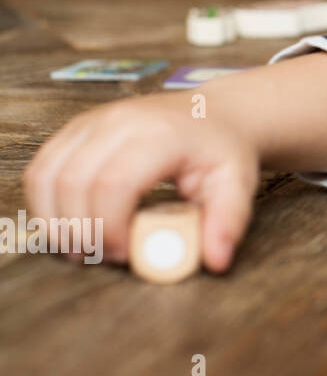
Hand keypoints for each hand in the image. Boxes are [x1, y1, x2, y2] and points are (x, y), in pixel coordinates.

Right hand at [22, 92, 259, 272]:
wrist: (213, 114)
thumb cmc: (222, 150)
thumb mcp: (238, 184)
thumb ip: (228, 222)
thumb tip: (216, 261)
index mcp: (159, 135)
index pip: (112, 185)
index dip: (109, 229)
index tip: (126, 255)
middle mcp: (118, 121)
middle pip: (72, 183)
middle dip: (80, 232)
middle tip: (104, 256)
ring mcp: (91, 121)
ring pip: (45, 176)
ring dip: (55, 221)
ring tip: (84, 246)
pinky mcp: (75, 129)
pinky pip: (40, 169)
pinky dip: (46, 203)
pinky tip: (72, 224)